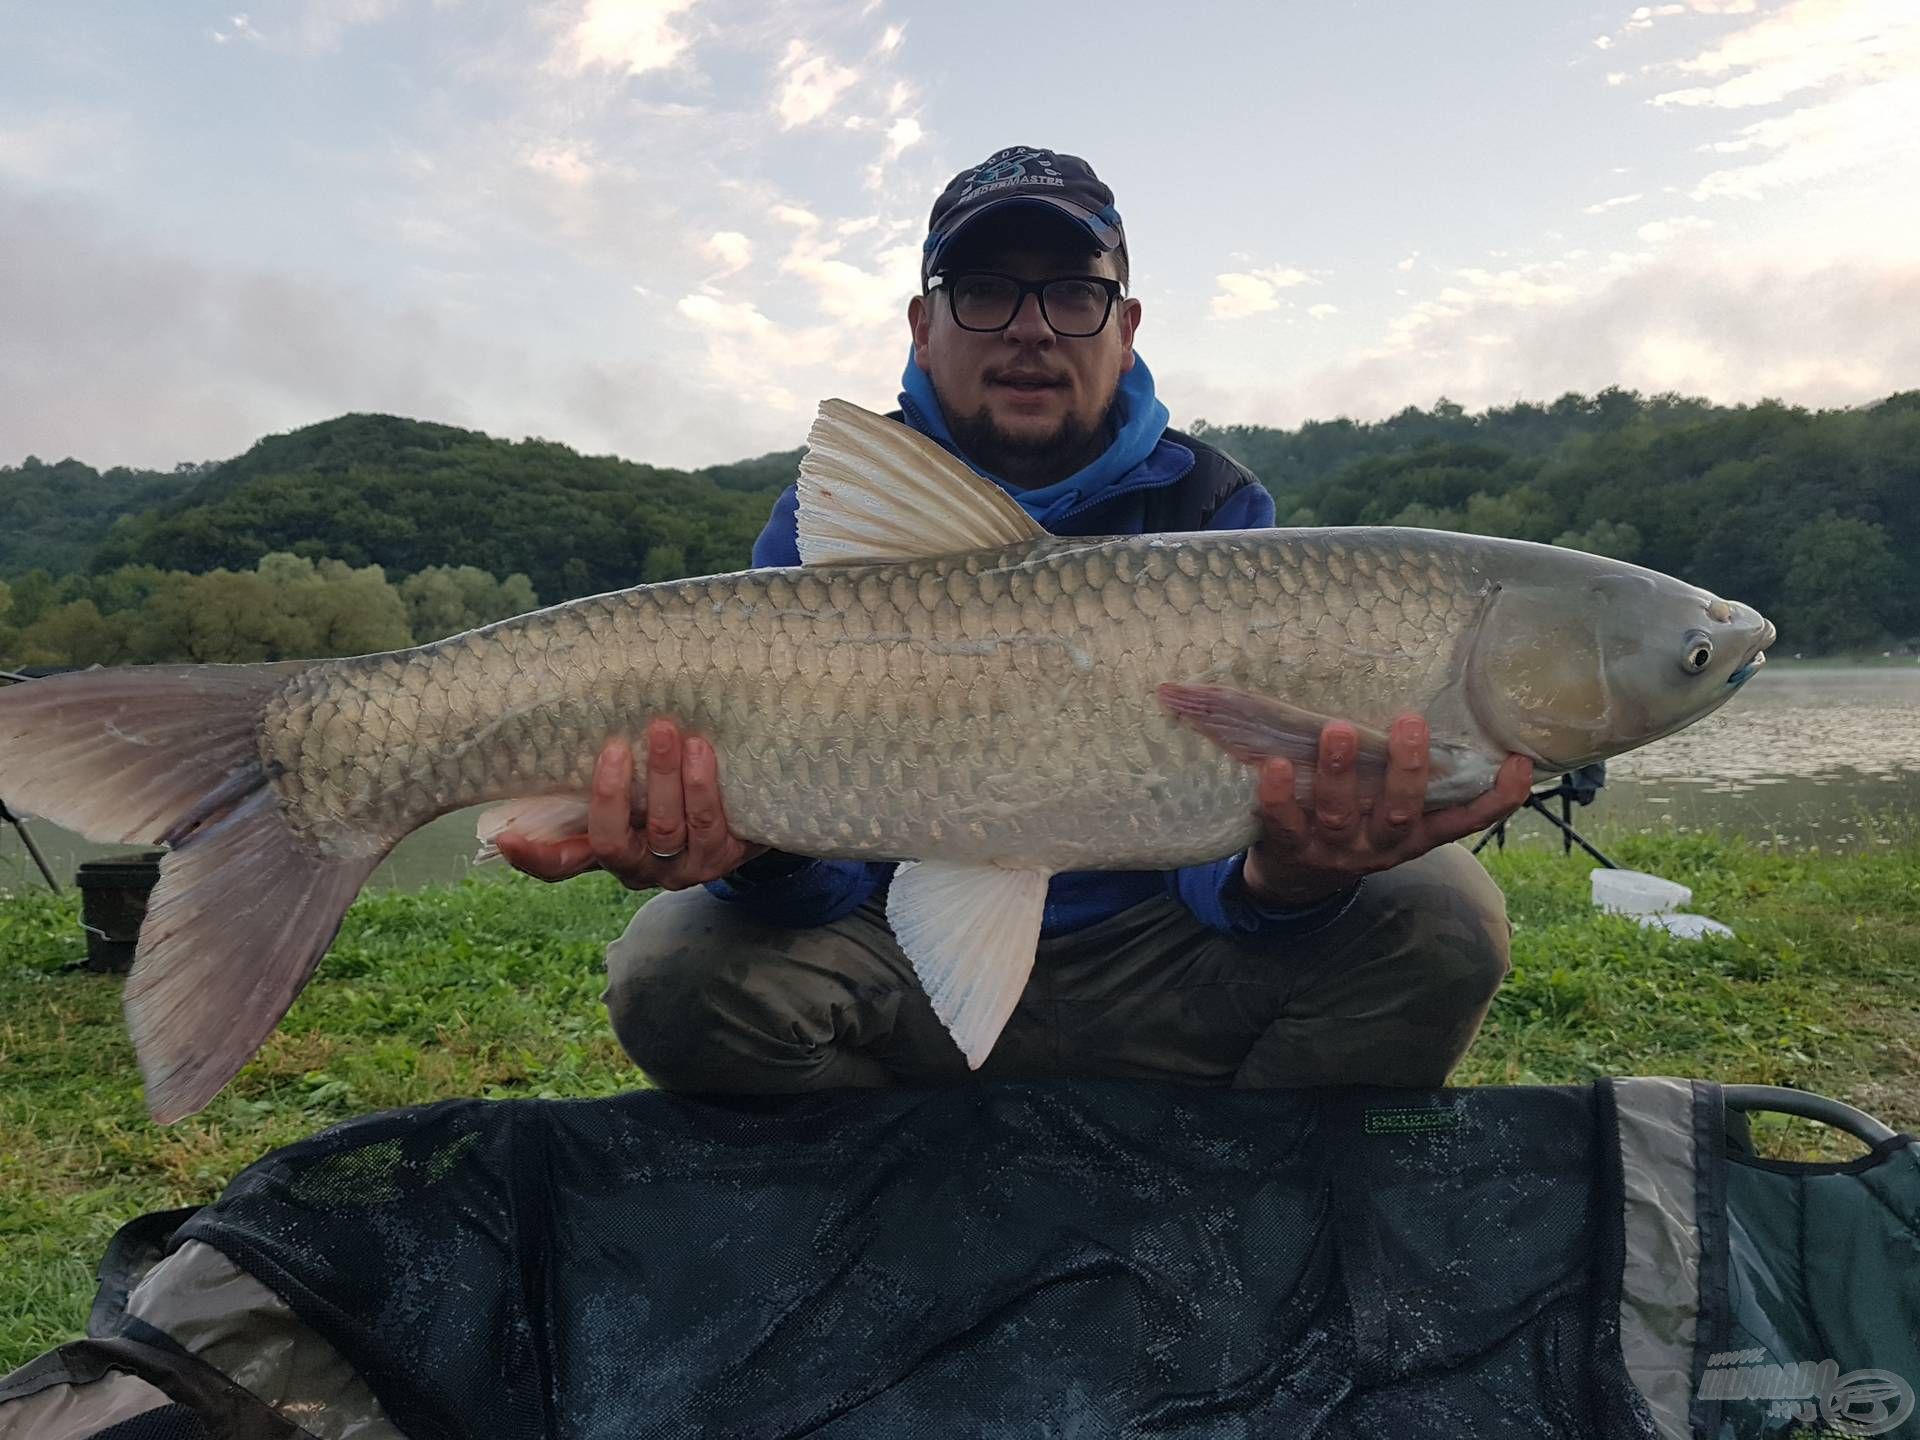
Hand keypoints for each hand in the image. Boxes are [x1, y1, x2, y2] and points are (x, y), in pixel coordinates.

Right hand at [493, 718, 765, 890]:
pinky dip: (702, 785)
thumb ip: (608, 772)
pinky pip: (708, 824)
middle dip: (613, 795)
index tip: (505, 838)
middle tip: (616, 746)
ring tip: (665, 730)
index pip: (560, 863)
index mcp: (606, 850)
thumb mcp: (638, 786)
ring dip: (663, 777)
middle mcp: (638, 867)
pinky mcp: (721, 859)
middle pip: (613, 842)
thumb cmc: (678, 789)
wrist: (751, 812)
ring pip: (664, 828)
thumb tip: (571, 719)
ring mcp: (680, 868)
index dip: (532, 856)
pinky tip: (702, 751)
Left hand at [1240, 715, 1532, 907]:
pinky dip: (1279, 796)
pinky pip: (1284, 823)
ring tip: (1338, 731)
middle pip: (1401, 813)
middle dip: (1407, 770)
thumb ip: (1408, 778)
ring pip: (1341, 815)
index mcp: (1414, 835)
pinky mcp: (1291, 849)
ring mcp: (1335, 850)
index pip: (1464, 820)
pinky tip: (1276, 765)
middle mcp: (1380, 846)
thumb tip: (1436, 708)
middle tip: (1410, 722)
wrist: (1294, 882)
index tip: (1519, 764)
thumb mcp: (1389, 812)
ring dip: (1340, 772)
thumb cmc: (1354, 826)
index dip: (1496, 799)